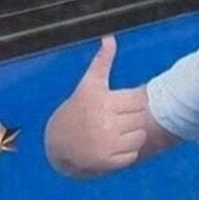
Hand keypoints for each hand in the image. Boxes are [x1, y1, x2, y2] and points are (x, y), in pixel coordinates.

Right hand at [45, 36, 147, 176]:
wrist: (58, 142)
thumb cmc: (78, 107)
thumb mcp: (89, 83)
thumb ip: (102, 60)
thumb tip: (109, 37)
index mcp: (103, 101)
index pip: (139, 101)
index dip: (133, 102)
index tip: (121, 103)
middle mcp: (104, 123)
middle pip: (140, 119)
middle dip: (132, 119)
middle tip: (117, 119)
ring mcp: (106, 144)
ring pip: (139, 137)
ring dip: (132, 136)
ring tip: (117, 132)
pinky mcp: (107, 162)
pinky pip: (132, 155)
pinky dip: (127, 153)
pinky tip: (113, 146)